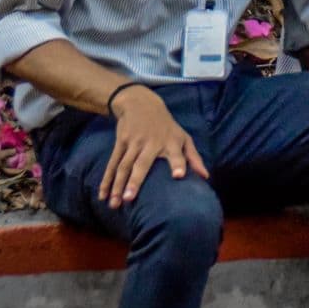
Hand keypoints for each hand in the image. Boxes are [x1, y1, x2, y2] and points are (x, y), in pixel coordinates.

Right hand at [100, 86, 209, 209]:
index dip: (178, 163)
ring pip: (123, 166)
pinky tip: (102, 195)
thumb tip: (205, 177)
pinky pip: (112, 164)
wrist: (141, 103)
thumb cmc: (167, 126)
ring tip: (114, 203)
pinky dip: (106, 180)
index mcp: (171, 142)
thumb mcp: (184, 137)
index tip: (178, 176)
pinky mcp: (121, 143)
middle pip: (142, 164)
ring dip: (117, 185)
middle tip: (130, 198)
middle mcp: (151, 143)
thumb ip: (194, 157)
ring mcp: (134, 143)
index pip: (176, 154)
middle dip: (135, 181)